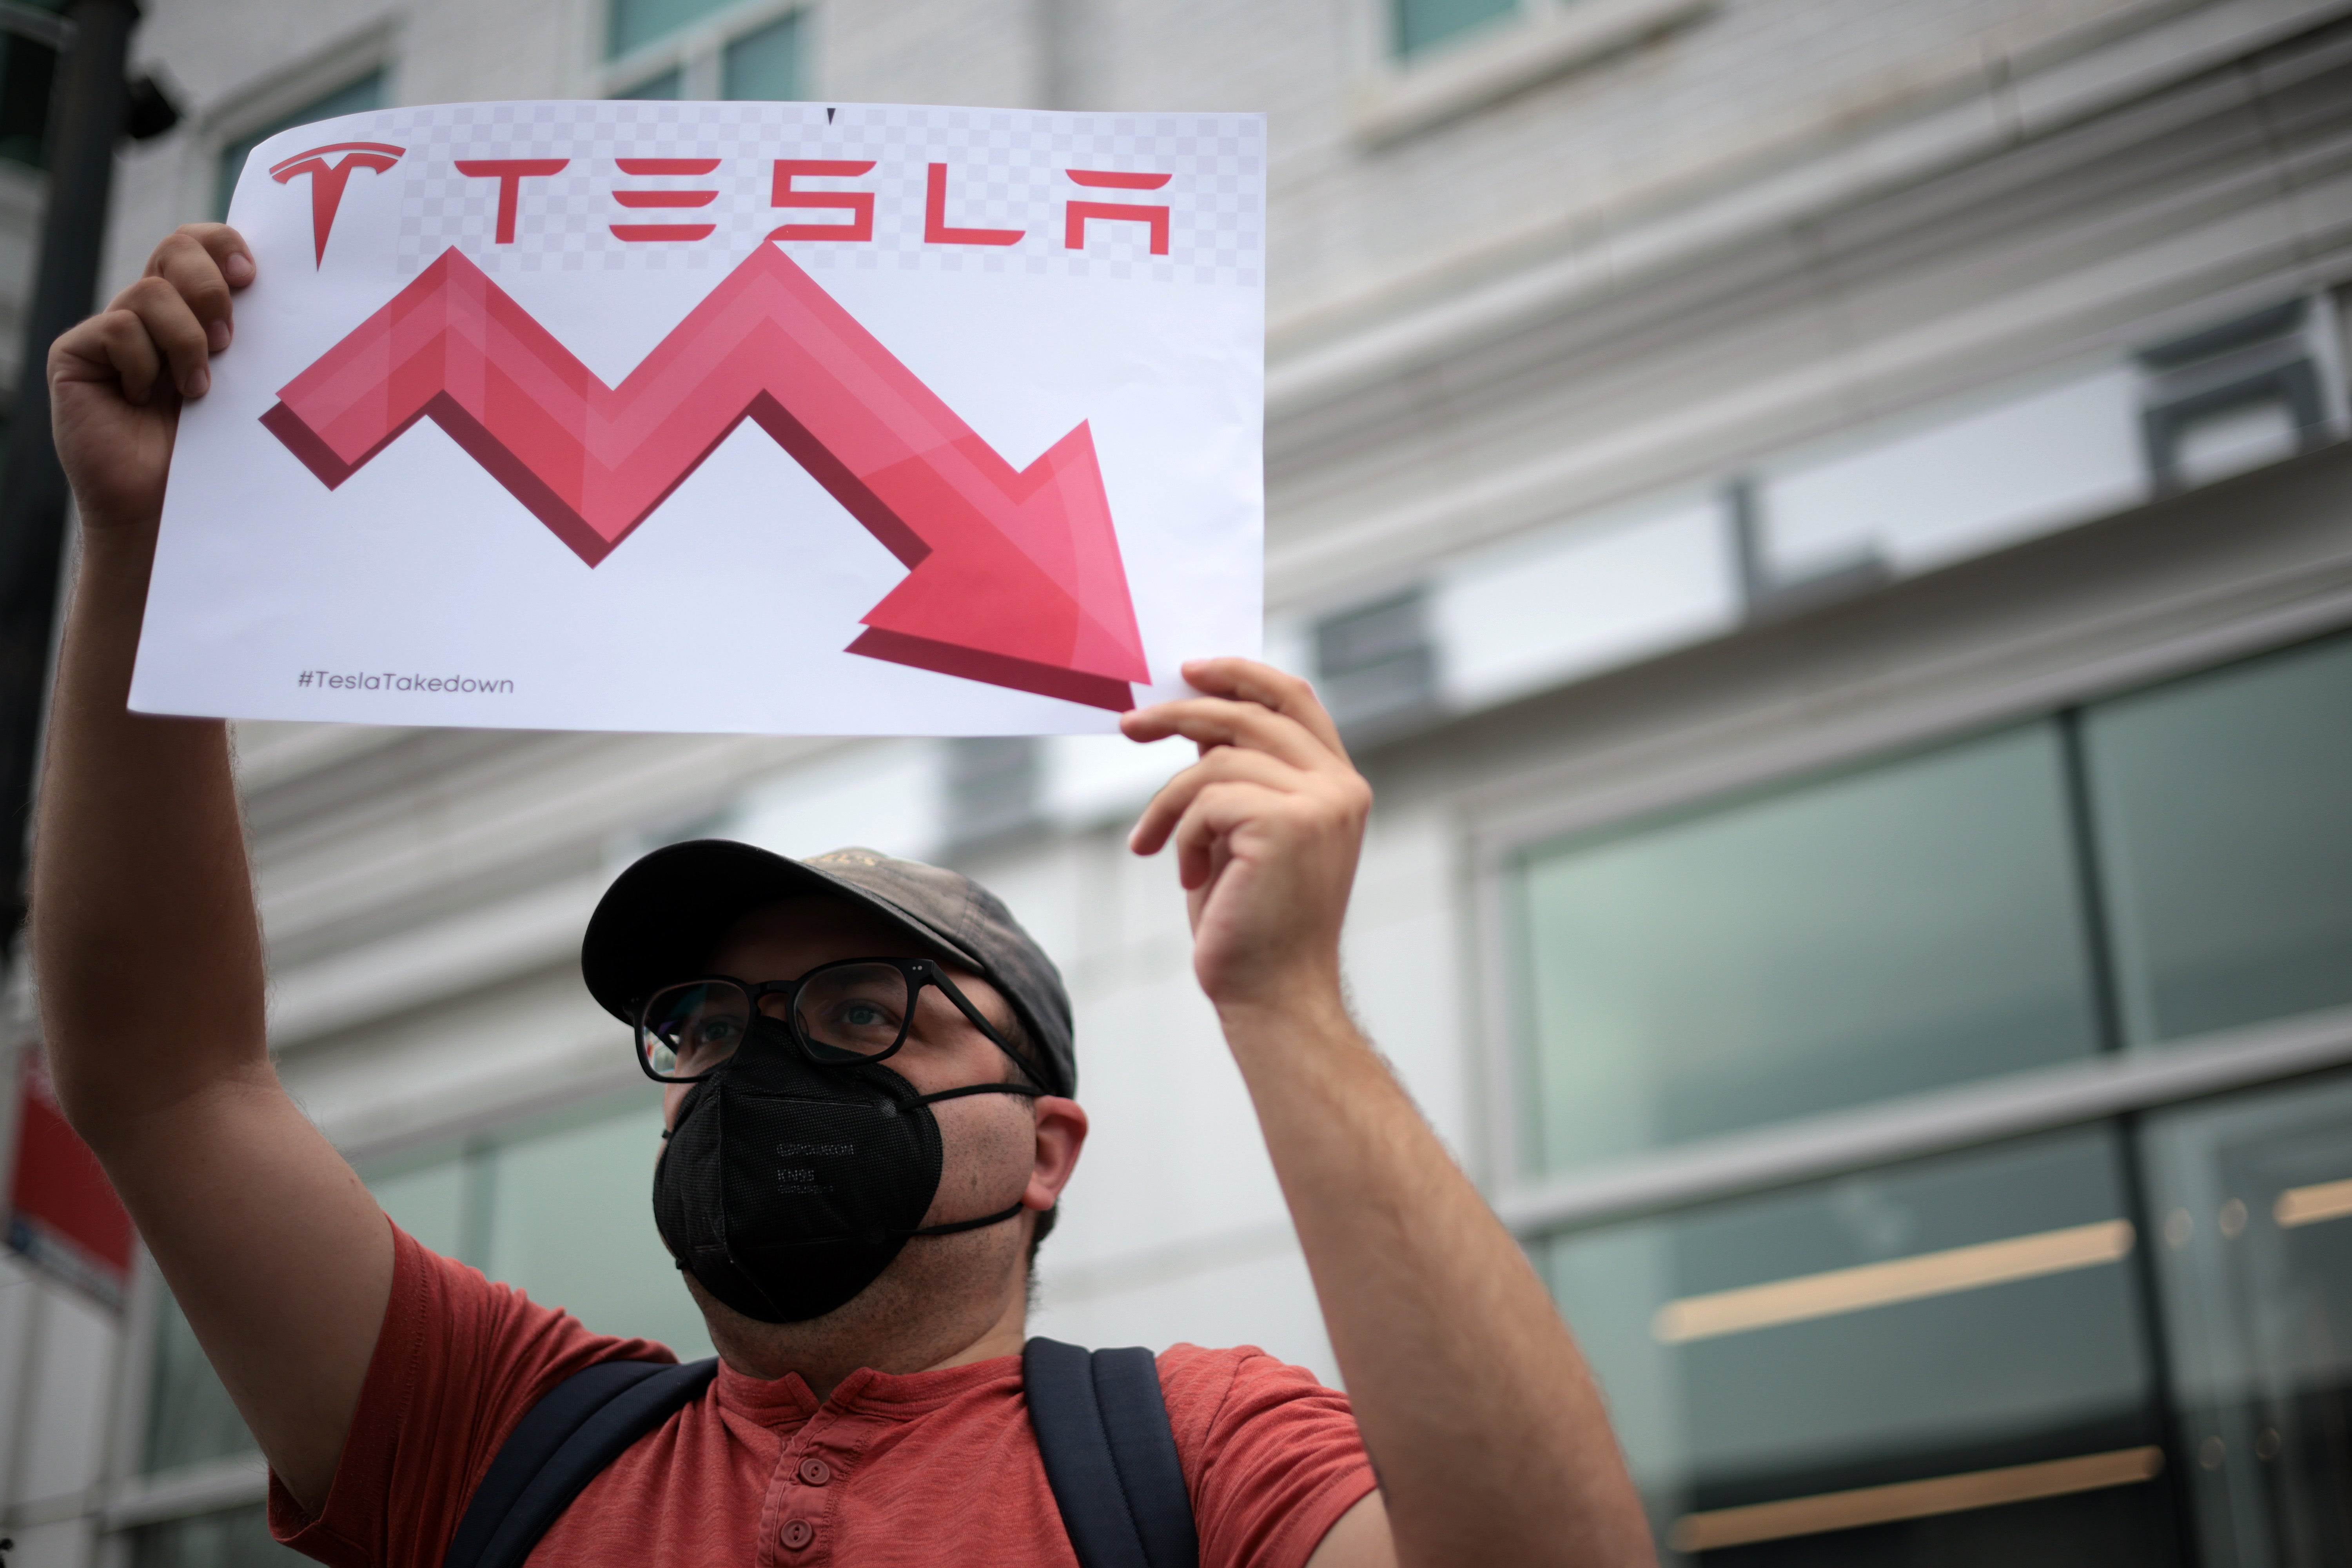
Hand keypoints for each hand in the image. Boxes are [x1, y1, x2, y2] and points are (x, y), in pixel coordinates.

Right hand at [50, 224, 251, 530]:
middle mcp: (149, 313)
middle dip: (210, 286)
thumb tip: (283, 291)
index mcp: (193, 312)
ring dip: (186, 342)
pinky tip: (146, 401)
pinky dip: (144, 365)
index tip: (252, 275)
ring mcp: (110, 333)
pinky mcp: (76, 354)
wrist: (170, 509)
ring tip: (197, 391)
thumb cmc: (217, 454)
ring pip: (153, 291)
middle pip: (176, 248)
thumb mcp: (243, 386)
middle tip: (227, 340)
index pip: (202, 244)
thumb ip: (249, 338)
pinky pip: (118, 329)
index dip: (224, 244)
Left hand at [1121, 659, 1371, 1014]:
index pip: (1294, 699)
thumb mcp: (1242, 834)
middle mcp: (1339, 788)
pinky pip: (1206, 799)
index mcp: (1339, 784)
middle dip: (1180, 713)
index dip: (1241, 674)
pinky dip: (1179, 834)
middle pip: (1248, 714)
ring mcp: (1320, 804)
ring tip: (1152, 844)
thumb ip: (1237, 776)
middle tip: (1128, 725)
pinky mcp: (1287, 826)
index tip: (1189, 672)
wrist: (1272, 995)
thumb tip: (1196, 722)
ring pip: (1215, 761)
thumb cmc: (1251, 922)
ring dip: (1168, 804)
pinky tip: (1186, 876)